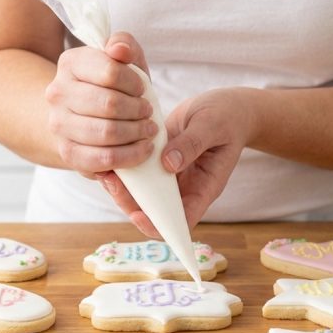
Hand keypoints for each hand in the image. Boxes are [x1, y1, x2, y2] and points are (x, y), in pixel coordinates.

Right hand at [44, 32, 156, 177]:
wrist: (81, 114)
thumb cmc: (111, 86)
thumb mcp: (122, 60)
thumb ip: (124, 45)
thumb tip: (118, 50)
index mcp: (70, 63)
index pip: (110, 71)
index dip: (134, 83)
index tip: (142, 89)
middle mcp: (57, 93)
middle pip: (109, 104)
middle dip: (138, 110)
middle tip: (148, 112)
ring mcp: (59, 125)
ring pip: (107, 132)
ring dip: (137, 133)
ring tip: (148, 130)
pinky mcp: (68, 153)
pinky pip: (104, 158)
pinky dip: (130, 156)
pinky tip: (143, 149)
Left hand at [100, 88, 261, 236]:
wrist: (227, 107)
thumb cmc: (227, 119)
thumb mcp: (212, 127)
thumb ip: (192, 145)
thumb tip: (167, 164)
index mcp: (204, 188)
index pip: (181, 220)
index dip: (158, 225)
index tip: (138, 216)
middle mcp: (185, 187)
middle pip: (154, 211)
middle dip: (130, 203)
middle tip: (112, 182)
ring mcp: (171, 176)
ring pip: (143, 193)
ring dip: (123, 187)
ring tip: (106, 170)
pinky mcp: (159, 161)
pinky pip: (140, 172)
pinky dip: (125, 167)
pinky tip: (110, 153)